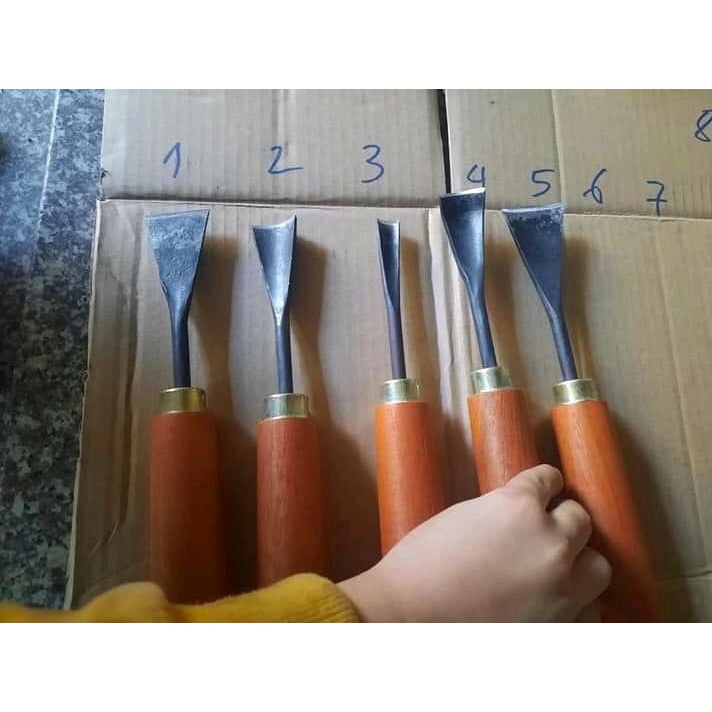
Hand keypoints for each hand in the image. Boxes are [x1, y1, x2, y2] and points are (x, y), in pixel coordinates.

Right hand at [338, 465, 610, 621]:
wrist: (409, 616)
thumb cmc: (421, 564)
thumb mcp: (463, 516)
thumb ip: (502, 510)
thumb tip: (523, 515)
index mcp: (518, 505)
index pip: (548, 479)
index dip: (542, 484)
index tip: (543, 488)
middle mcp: (550, 541)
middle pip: (580, 519)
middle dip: (562, 521)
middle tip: (544, 528)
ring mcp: (561, 586)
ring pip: (598, 564)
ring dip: (579, 560)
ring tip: (556, 565)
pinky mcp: (561, 623)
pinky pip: (590, 608)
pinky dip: (577, 602)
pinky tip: (554, 599)